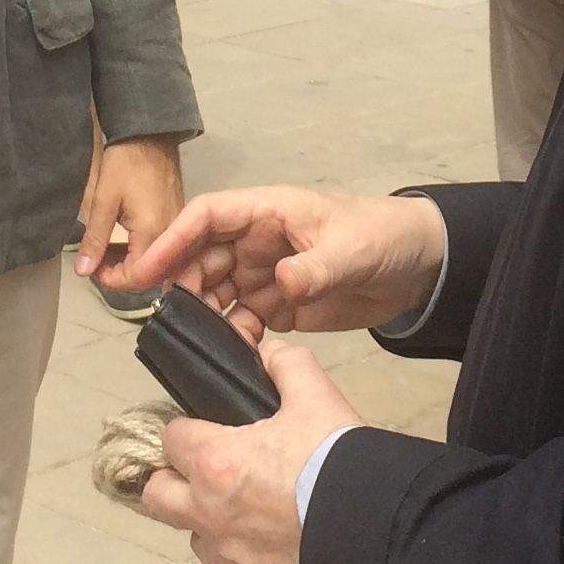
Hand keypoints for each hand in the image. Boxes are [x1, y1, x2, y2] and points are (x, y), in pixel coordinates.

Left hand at [79, 135, 185, 287]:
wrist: (150, 133)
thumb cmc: (125, 162)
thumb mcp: (103, 200)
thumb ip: (95, 239)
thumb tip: (83, 272)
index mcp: (153, 234)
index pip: (135, 278)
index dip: (109, 280)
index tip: (90, 268)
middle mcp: (170, 236)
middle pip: (147, 274)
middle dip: (118, 274)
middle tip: (94, 259)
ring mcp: (175, 227)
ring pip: (154, 261)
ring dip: (128, 262)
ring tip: (103, 250)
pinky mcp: (175, 218)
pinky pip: (160, 246)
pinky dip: (139, 249)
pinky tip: (121, 239)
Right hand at [126, 184, 447, 336]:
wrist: (416, 268)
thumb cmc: (383, 236)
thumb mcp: (352, 249)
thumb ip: (315, 267)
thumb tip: (280, 282)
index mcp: (269, 211)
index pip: (207, 216)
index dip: (172, 239)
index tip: (146, 269)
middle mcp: (258, 240)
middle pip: (201, 256)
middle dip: (181, 283)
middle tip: (169, 317)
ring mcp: (265, 273)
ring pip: (214, 290)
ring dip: (202, 313)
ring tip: (197, 340)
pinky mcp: (276, 304)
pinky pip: (238, 318)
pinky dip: (230, 334)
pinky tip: (233, 351)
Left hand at [138, 340, 359, 563]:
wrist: (373, 532)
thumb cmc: (337, 463)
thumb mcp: (315, 397)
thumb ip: (286, 365)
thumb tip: (268, 355)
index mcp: (215, 462)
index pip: (171, 437)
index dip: (187, 428)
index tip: (206, 428)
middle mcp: (208, 513)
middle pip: (156, 495)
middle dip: (170, 478)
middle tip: (203, 470)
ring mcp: (226, 555)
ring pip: (192, 535)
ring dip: (206, 519)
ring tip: (246, 505)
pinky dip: (237, 552)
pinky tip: (268, 538)